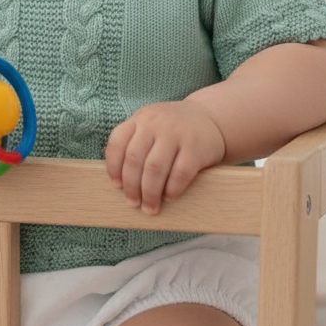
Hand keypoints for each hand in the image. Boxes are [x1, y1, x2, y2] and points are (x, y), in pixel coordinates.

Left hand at [103, 100, 225, 214]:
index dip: (113, 167)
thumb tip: (114, 174)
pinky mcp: (195, 148)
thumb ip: (132, 141)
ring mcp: (176, 134)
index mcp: (140, 119)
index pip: (117, 142)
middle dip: (131, 186)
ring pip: (154, 168)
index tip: (116, 186)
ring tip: (150, 207)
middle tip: (133, 203)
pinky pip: (180, 173)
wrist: (211, 117)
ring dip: (150, 193)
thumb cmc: (173, 129)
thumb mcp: (150, 125)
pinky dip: (171, 189)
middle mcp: (155, 123)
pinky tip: (169, 197)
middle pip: (134, 159)